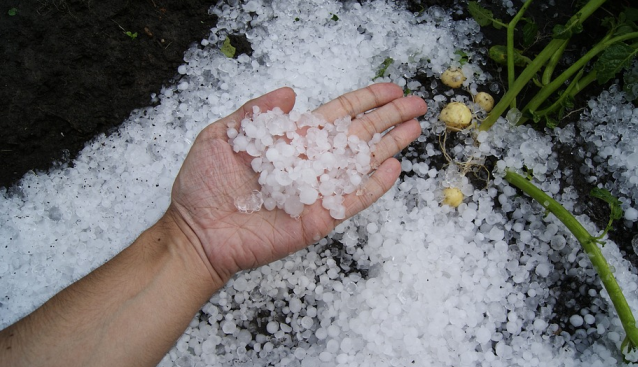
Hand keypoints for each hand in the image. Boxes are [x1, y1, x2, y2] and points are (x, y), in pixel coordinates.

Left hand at [166, 83, 426, 283]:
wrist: (197, 232)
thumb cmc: (204, 185)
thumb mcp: (222, 136)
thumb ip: (256, 112)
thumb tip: (290, 90)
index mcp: (292, 140)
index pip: (338, 115)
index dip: (365, 101)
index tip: (391, 89)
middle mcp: (311, 162)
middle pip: (359, 135)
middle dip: (389, 118)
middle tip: (418, 103)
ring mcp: (318, 190)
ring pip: (362, 163)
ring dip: (390, 145)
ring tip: (416, 128)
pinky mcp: (319, 217)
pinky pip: (353, 200)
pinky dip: (374, 186)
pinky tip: (394, 168)